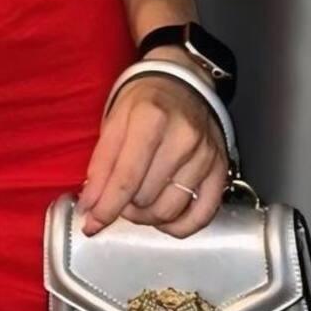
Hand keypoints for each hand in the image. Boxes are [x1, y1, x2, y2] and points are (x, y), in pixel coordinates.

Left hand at [76, 60, 230, 238]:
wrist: (182, 83)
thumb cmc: (143, 102)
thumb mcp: (114, 122)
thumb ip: (100, 165)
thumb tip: (90, 207)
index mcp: (151, 119)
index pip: (126, 178)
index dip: (105, 207)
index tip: (90, 223)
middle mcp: (183, 138)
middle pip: (146, 198)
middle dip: (124, 207)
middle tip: (117, 198)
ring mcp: (205, 156)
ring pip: (170, 210)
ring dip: (146, 218)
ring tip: (137, 205)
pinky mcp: (220, 170)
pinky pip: (202, 216)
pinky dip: (178, 227)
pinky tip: (163, 219)